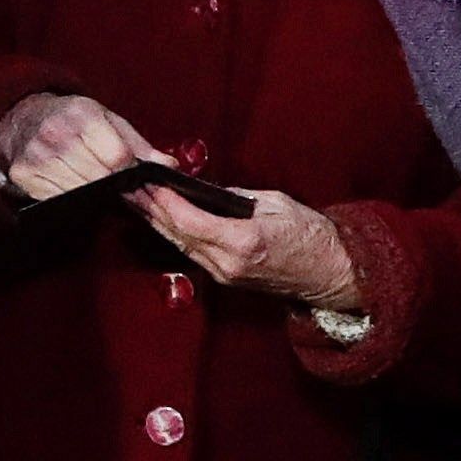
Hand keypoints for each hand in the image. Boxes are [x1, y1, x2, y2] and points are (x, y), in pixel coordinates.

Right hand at [0, 90, 153, 203]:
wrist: (24, 118)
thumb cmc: (73, 119)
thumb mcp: (109, 120)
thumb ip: (140, 145)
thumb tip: (169, 166)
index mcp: (82, 115)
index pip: (117, 157)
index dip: (128, 169)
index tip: (128, 171)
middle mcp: (56, 134)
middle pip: (99, 178)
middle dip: (112, 183)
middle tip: (115, 182)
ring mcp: (37, 156)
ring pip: (80, 191)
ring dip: (91, 192)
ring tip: (93, 180)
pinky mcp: (23, 175)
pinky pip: (58, 197)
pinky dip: (70, 195)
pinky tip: (71, 183)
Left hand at [139, 183, 364, 310]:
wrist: (332, 272)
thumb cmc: (312, 235)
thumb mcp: (276, 204)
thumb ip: (237, 198)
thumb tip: (206, 191)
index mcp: (243, 242)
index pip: (189, 221)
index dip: (164, 201)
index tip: (148, 182)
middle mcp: (228, 263)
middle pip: (177, 234)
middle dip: (151, 209)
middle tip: (129, 186)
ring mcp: (225, 274)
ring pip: (180, 245)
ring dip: (156, 222)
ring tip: (136, 200)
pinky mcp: (225, 278)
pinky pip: (191, 253)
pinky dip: (174, 234)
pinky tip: (160, 220)